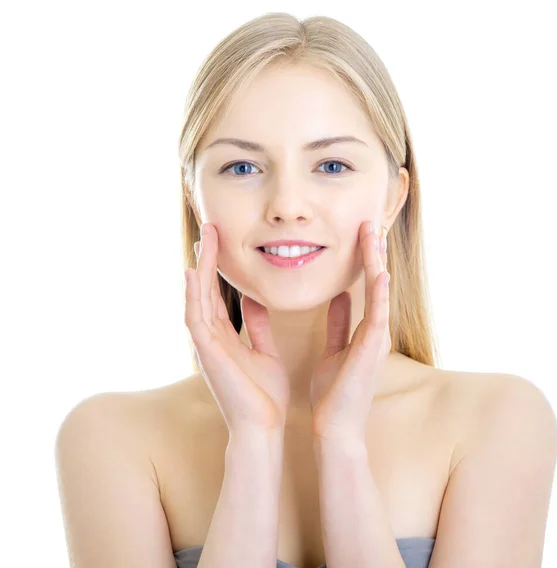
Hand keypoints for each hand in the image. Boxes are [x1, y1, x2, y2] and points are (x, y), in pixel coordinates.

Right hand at [184, 223, 289, 434]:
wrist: (263, 428)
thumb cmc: (264, 395)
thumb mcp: (264, 352)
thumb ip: (258, 327)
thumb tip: (255, 302)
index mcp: (225, 337)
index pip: (217, 295)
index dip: (217, 268)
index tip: (221, 242)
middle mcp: (212, 338)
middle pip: (204, 290)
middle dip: (206, 259)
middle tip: (209, 228)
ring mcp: (206, 346)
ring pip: (197, 298)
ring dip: (199, 268)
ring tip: (203, 239)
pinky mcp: (207, 354)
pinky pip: (195, 319)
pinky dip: (192, 296)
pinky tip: (191, 274)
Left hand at [310, 220, 390, 443]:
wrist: (334, 427)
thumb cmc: (333, 392)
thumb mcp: (333, 350)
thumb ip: (338, 324)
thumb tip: (340, 298)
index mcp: (364, 330)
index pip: (366, 286)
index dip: (363, 260)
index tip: (359, 235)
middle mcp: (375, 330)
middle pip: (376, 283)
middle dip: (372, 253)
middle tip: (368, 223)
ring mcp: (377, 339)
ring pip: (379, 293)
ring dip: (376, 263)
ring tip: (373, 235)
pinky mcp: (372, 350)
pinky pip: (377, 316)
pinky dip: (380, 294)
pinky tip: (379, 272)